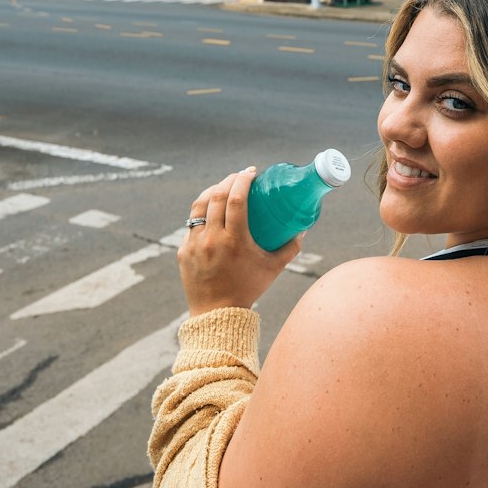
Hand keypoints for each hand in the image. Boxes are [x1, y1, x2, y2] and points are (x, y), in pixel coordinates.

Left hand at [178, 167, 304, 316]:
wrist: (217, 314)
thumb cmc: (248, 289)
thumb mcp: (273, 269)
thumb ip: (290, 249)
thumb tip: (302, 230)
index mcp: (234, 240)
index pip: (236, 199)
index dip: (243, 180)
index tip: (251, 172)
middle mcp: (212, 238)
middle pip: (217, 196)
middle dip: (229, 180)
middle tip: (240, 176)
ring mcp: (195, 244)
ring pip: (199, 205)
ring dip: (212, 190)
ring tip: (224, 186)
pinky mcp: (184, 250)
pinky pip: (192, 224)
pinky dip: (203, 212)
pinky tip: (211, 210)